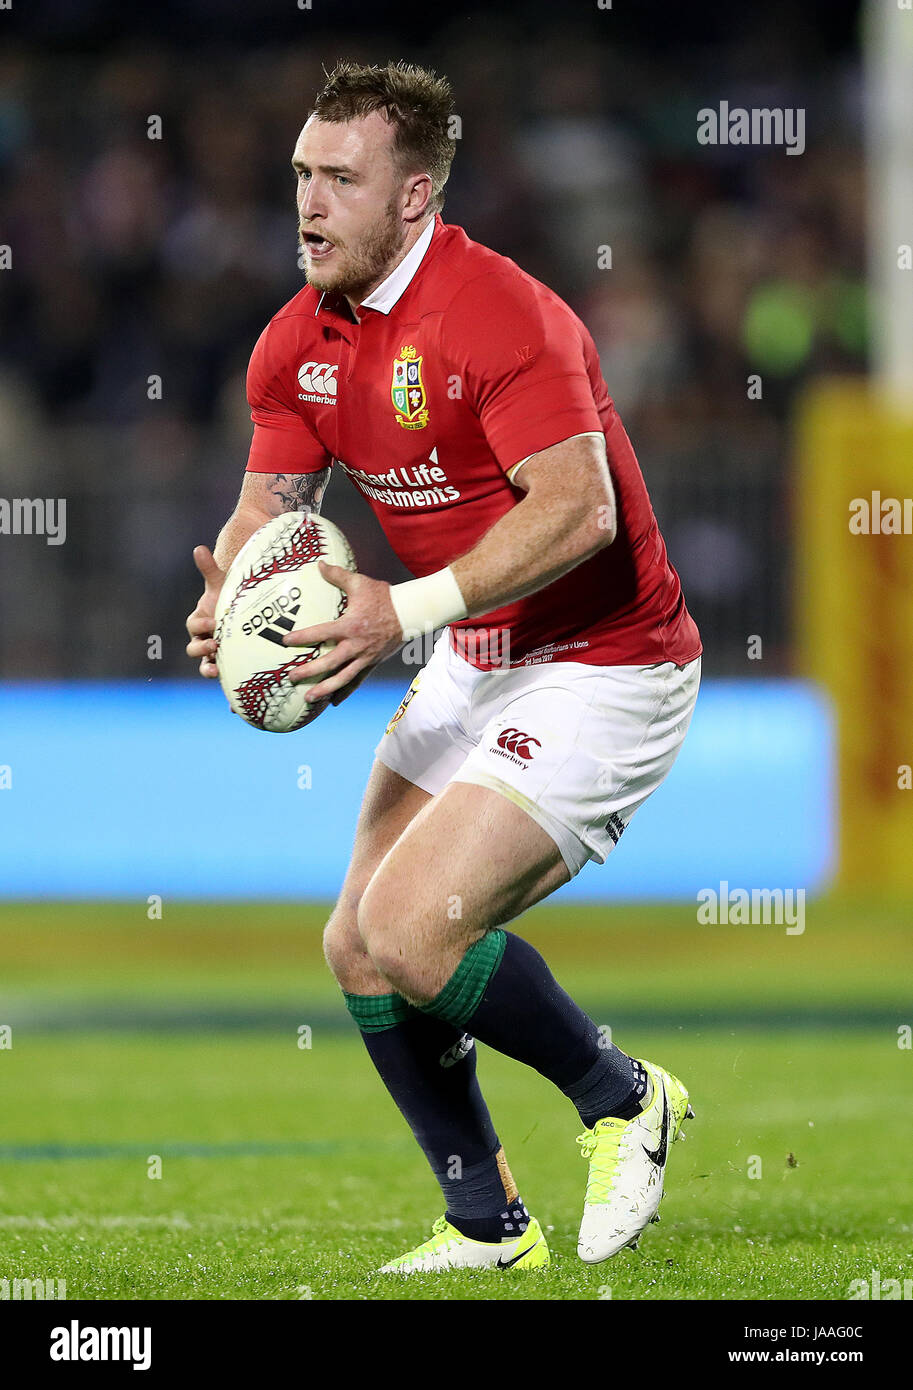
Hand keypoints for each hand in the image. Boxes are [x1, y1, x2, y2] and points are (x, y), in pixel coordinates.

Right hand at [185, 545, 225, 678]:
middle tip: (216, 644)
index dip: (200, 625)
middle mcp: (203, 639)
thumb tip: (198, 548)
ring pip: (203, 664)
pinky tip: (227, 687)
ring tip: (216, 668)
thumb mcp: (221, 585)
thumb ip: (209, 569)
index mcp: (200, 621)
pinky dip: (218, 680)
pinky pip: (217, 676)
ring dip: (207, 667)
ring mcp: (213, 653)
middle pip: (194, 647)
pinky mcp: (225, 665)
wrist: (243, 613)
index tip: (213, 622)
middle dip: (202, 647)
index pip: (193, 625)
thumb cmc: (229, 598)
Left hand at [283, 562, 402, 702]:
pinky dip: (345, 692)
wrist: (410, 613)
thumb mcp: (360, 583)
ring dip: (324, 689)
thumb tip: (318, 563)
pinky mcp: (372, 663)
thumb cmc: (383, 597)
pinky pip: (357, 681)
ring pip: (342, 678)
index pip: (321, 633)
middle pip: (329, 663)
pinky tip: (333, 702)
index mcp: (350, 626)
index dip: (302, 638)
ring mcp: (365, 657)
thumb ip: (337, 575)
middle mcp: (357, 645)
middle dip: (309, 671)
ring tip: (308, 698)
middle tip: (291, 677)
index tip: (285, 642)